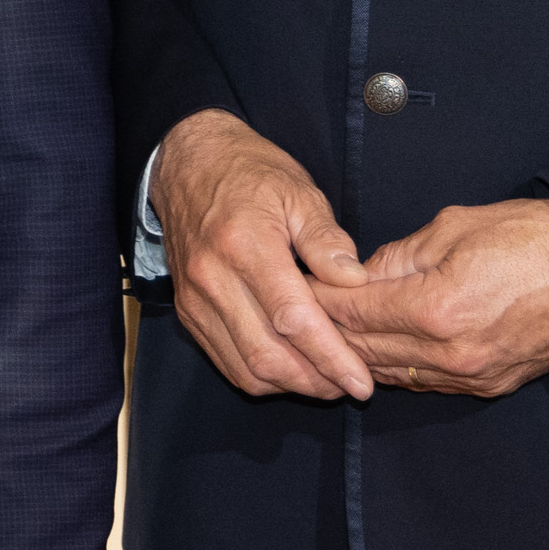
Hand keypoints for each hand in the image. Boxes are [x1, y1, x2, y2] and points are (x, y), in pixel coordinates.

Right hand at [152, 109, 373, 400]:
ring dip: (289, 385)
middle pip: (267, 355)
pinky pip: (226, 361)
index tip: (361, 382)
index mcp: (246, 245)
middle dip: (315, 381)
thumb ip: (326, 239)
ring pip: (245, 368)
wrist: (188, 164)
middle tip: (349, 385)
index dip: (331, 357)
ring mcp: (195, 299)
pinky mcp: (187, 311)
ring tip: (326, 381)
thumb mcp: (298, 191)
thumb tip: (354, 282)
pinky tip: (291, 368)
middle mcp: (213, 278)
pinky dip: (261, 376)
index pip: (293, 319)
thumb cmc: (251, 174)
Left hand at [313, 196, 548, 397]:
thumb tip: (355, 275)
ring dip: (358, 356)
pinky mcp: (490, 386)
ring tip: (328, 335)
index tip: (292, 288)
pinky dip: (397, 367)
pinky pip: (426, 383)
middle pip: (363, 351)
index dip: (317, 301)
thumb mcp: (453, 228)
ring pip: (391, 374)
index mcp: (436, 308)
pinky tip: (378, 350)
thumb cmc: (531, 237)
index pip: (353, 313)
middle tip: (297, 315)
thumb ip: (395, 257)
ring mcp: (472, 375)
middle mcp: (450, 352)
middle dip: (327, 333)